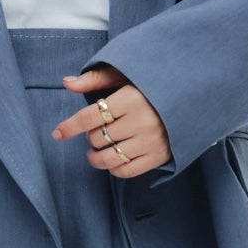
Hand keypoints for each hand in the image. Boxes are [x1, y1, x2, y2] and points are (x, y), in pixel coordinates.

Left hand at [52, 64, 170, 177]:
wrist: (191, 99)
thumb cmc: (151, 86)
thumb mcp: (125, 75)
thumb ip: (95, 79)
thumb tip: (67, 83)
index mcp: (130, 99)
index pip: (90, 117)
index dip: (70, 126)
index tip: (57, 133)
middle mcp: (141, 122)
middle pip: (97, 138)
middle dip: (91, 135)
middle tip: (99, 129)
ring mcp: (150, 141)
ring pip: (109, 158)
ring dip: (96, 158)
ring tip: (96, 152)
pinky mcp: (158, 156)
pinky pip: (126, 171)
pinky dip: (114, 169)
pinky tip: (113, 160)